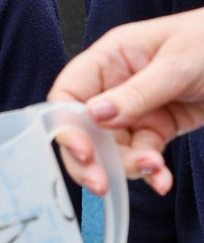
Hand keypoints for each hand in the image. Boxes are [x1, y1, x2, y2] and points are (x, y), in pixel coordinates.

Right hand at [48, 9, 203, 194]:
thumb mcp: (177, 64)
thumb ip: (136, 92)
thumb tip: (95, 115)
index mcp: (110, 58)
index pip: (68, 94)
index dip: (66, 125)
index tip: (84, 152)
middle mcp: (115, 84)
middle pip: (84, 128)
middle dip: (91, 159)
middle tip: (101, 184)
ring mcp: (136, 107)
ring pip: (115, 148)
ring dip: (130, 167)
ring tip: (155, 172)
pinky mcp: (158, 126)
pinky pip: (143, 153)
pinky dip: (151, 170)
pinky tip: (162, 179)